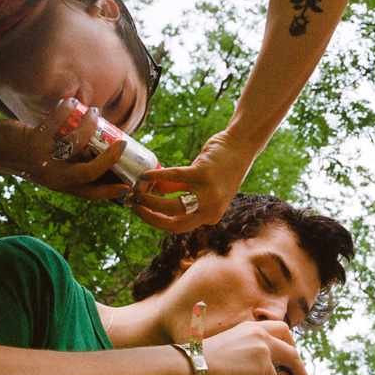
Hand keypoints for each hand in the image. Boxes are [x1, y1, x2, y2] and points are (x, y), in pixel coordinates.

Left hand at [0, 99, 131, 199]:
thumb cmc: (24, 156)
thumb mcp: (48, 168)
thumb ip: (69, 163)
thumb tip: (93, 149)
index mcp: (61, 184)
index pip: (91, 194)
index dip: (110, 191)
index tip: (127, 186)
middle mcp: (54, 176)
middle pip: (89, 172)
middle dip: (109, 158)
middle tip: (122, 143)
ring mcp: (44, 158)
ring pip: (77, 143)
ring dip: (90, 125)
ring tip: (95, 113)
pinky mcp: (34, 140)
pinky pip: (57, 122)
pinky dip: (67, 109)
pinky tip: (72, 102)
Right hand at [129, 129, 255, 232]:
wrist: (240, 147)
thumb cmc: (219, 167)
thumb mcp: (201, 187)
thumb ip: (177, 191)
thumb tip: (149, 191)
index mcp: (211, 216)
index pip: (178, 227)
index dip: (155, 221)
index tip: (141, 211)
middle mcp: (211, 209)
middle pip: (174, 224)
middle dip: (150, 217)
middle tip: (134, 205)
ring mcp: (209, 193)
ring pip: (174, 207)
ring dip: (151, 202)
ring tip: (137, 192)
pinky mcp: (203, 174)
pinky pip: (174, 178)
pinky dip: (157, 176)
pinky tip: (145, 175)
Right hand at [199, 321, 311, 374]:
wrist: (190, 367)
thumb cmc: (201, 360)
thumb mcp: (229, 347)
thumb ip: (247, 353)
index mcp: (252, 328)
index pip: (281, 330)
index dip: (290, 344)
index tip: (293, 357)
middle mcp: (261, 338)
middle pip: (291, 354)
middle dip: (300, 371)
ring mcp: (262, 355)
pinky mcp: (259, 374)